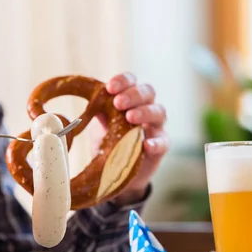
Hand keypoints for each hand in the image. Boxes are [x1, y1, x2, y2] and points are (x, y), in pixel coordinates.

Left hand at [96, 72, 168, 205]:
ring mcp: (156, 127)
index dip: (123, 81)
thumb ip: (98, 115)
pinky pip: (163, 142)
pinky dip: (156, 142)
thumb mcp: (100, 127)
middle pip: (148, 92)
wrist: (118, 171)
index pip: (131, 81)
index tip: (110, 87)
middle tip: (118, 103)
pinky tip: (146, 145)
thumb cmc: (109, 143)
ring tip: (130, 118)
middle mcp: (146, 108)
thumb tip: (87, 104)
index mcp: (130, 99)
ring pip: (159, 112)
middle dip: (133, 95)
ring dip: (145, 113)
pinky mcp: (161, 146)